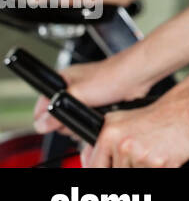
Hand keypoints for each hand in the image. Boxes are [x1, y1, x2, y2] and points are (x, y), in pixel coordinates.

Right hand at [33, 58, 150, 137]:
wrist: (135, 77)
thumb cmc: (110, 76)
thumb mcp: (77, 94)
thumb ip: (57, 111)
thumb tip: (42, 125)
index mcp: (62, 81)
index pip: (43, 105)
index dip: (47, 117)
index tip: (55, 121)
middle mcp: (72, 89)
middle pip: (58, 117)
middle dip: (67, 122)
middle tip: (79, 115)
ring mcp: (85, 97)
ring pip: (74, 120)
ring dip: (81, 122)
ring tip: (91, 113)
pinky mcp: (97, 104)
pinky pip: (88, 119)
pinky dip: (92, 121)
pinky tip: (99, 116)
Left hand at [83, 92, 188, 167]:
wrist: (185, 110)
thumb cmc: (155, 117)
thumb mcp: (119, 120)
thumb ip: (99, 140)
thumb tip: (86, 161)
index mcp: (110, 136)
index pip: (95, 168)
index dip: (102, 170)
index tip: (110, 168)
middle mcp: (124, 146)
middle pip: (116, 173)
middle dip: (129, 167)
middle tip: (139, 155)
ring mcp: (142, 156)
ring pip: (135, 175)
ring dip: (143, 168)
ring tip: (151, 153)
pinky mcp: (161, 164)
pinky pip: (153, 175)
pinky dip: (157, 169)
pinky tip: (161, 156)